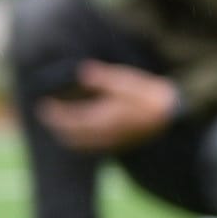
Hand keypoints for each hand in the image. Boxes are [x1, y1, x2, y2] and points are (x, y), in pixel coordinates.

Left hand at [34, 62, 181, 152]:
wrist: (172, 117)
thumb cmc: (150, 96)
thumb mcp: (127, 82)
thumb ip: (104, 79)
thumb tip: (81, 72)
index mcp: (105, 117)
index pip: (72, 120)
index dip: (56, 114)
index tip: (44, 105)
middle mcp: (106, 134)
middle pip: (73, 135)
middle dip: (58, 126)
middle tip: (48, 114)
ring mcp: (113, 141)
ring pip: (82, 144)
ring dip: (68, 135)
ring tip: (60, 125)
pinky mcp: (120, 144)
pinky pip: (94, 146)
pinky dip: (82, 141)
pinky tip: (82, 132)